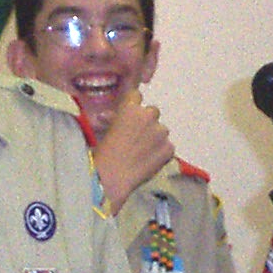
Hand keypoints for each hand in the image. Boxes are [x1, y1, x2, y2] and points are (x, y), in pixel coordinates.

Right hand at [94, 88, 173, 213]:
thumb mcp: (105, 130)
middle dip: (146, 122)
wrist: (112, 177)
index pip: (136, 95)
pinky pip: (167, 147)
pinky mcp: (169, 148)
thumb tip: (111, 117)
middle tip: (137, 137)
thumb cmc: (104, 155)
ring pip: (161, 130)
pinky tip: (148, 161)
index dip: (133, 106)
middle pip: (152, 112)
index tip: (131, 115)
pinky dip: (161, 153)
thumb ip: (114, 119)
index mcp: (130, 108)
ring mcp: (161, 132)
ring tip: (141, 153)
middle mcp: (148, 116)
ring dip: (155, 138)